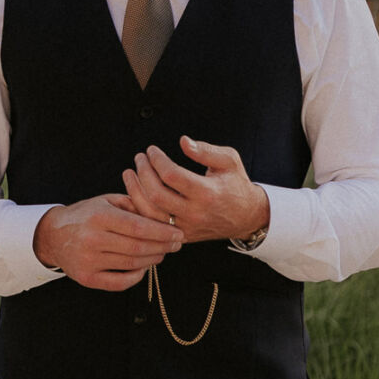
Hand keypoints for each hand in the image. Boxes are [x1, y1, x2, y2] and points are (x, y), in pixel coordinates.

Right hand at [34, 194, 182, 291]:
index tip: (179, 234)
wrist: (53, 235)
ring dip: (153, 260)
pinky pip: (119, 283)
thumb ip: (134, 205)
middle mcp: (92, 239)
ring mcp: (88, 261)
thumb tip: (164, 216)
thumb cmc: (86, 215)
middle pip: (138, 247)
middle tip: (176, 245)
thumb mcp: (106, 201)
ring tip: (163, 253)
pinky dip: (136, 276)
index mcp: (99, 216)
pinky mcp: (86, 278)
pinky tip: (144, 267)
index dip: (162, 232)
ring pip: (131, 265)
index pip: (138, 227)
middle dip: (162, 247)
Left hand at [121, 138, 269, 245]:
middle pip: (156, 194)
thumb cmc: (236, 184)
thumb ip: (206, 150)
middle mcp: (195, 212)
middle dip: (142, 173)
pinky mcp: (181, 236)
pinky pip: (153, 225)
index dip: (156, 160)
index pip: (171, 175)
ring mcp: (186, 227)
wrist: (247, 217)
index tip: (151, 150)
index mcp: (207, 192)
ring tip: (130, 173)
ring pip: (150, 213)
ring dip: (135, 191)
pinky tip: (135, 193)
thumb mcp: (229, 161)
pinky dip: (140, 209)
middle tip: (139, 158)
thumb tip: (183, 141)